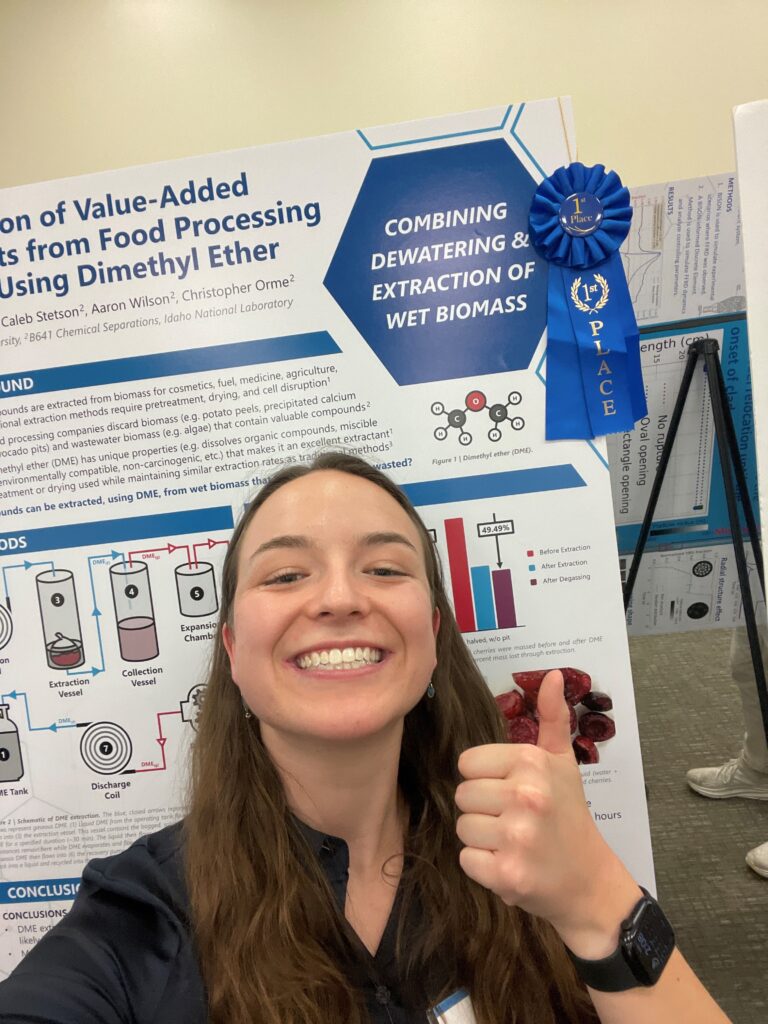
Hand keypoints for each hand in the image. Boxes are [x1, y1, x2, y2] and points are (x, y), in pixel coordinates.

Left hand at [455, 671, 638, 951]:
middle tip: (516, 820)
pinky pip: (466, 859)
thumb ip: (552, 718)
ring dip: (482, 839)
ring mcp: (516, 837)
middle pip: (463, 795)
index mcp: (532, 763)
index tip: (512, 792)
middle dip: (484, 810)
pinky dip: (483, 866)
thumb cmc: (569, 816)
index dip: (485, 779)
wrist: (589, 881)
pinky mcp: (507, 874)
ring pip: (462, 827)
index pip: (467, 763)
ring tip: (513, 842)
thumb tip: (551, 675)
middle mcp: (525, 796)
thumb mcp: (563, 763)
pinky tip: (510, 863)